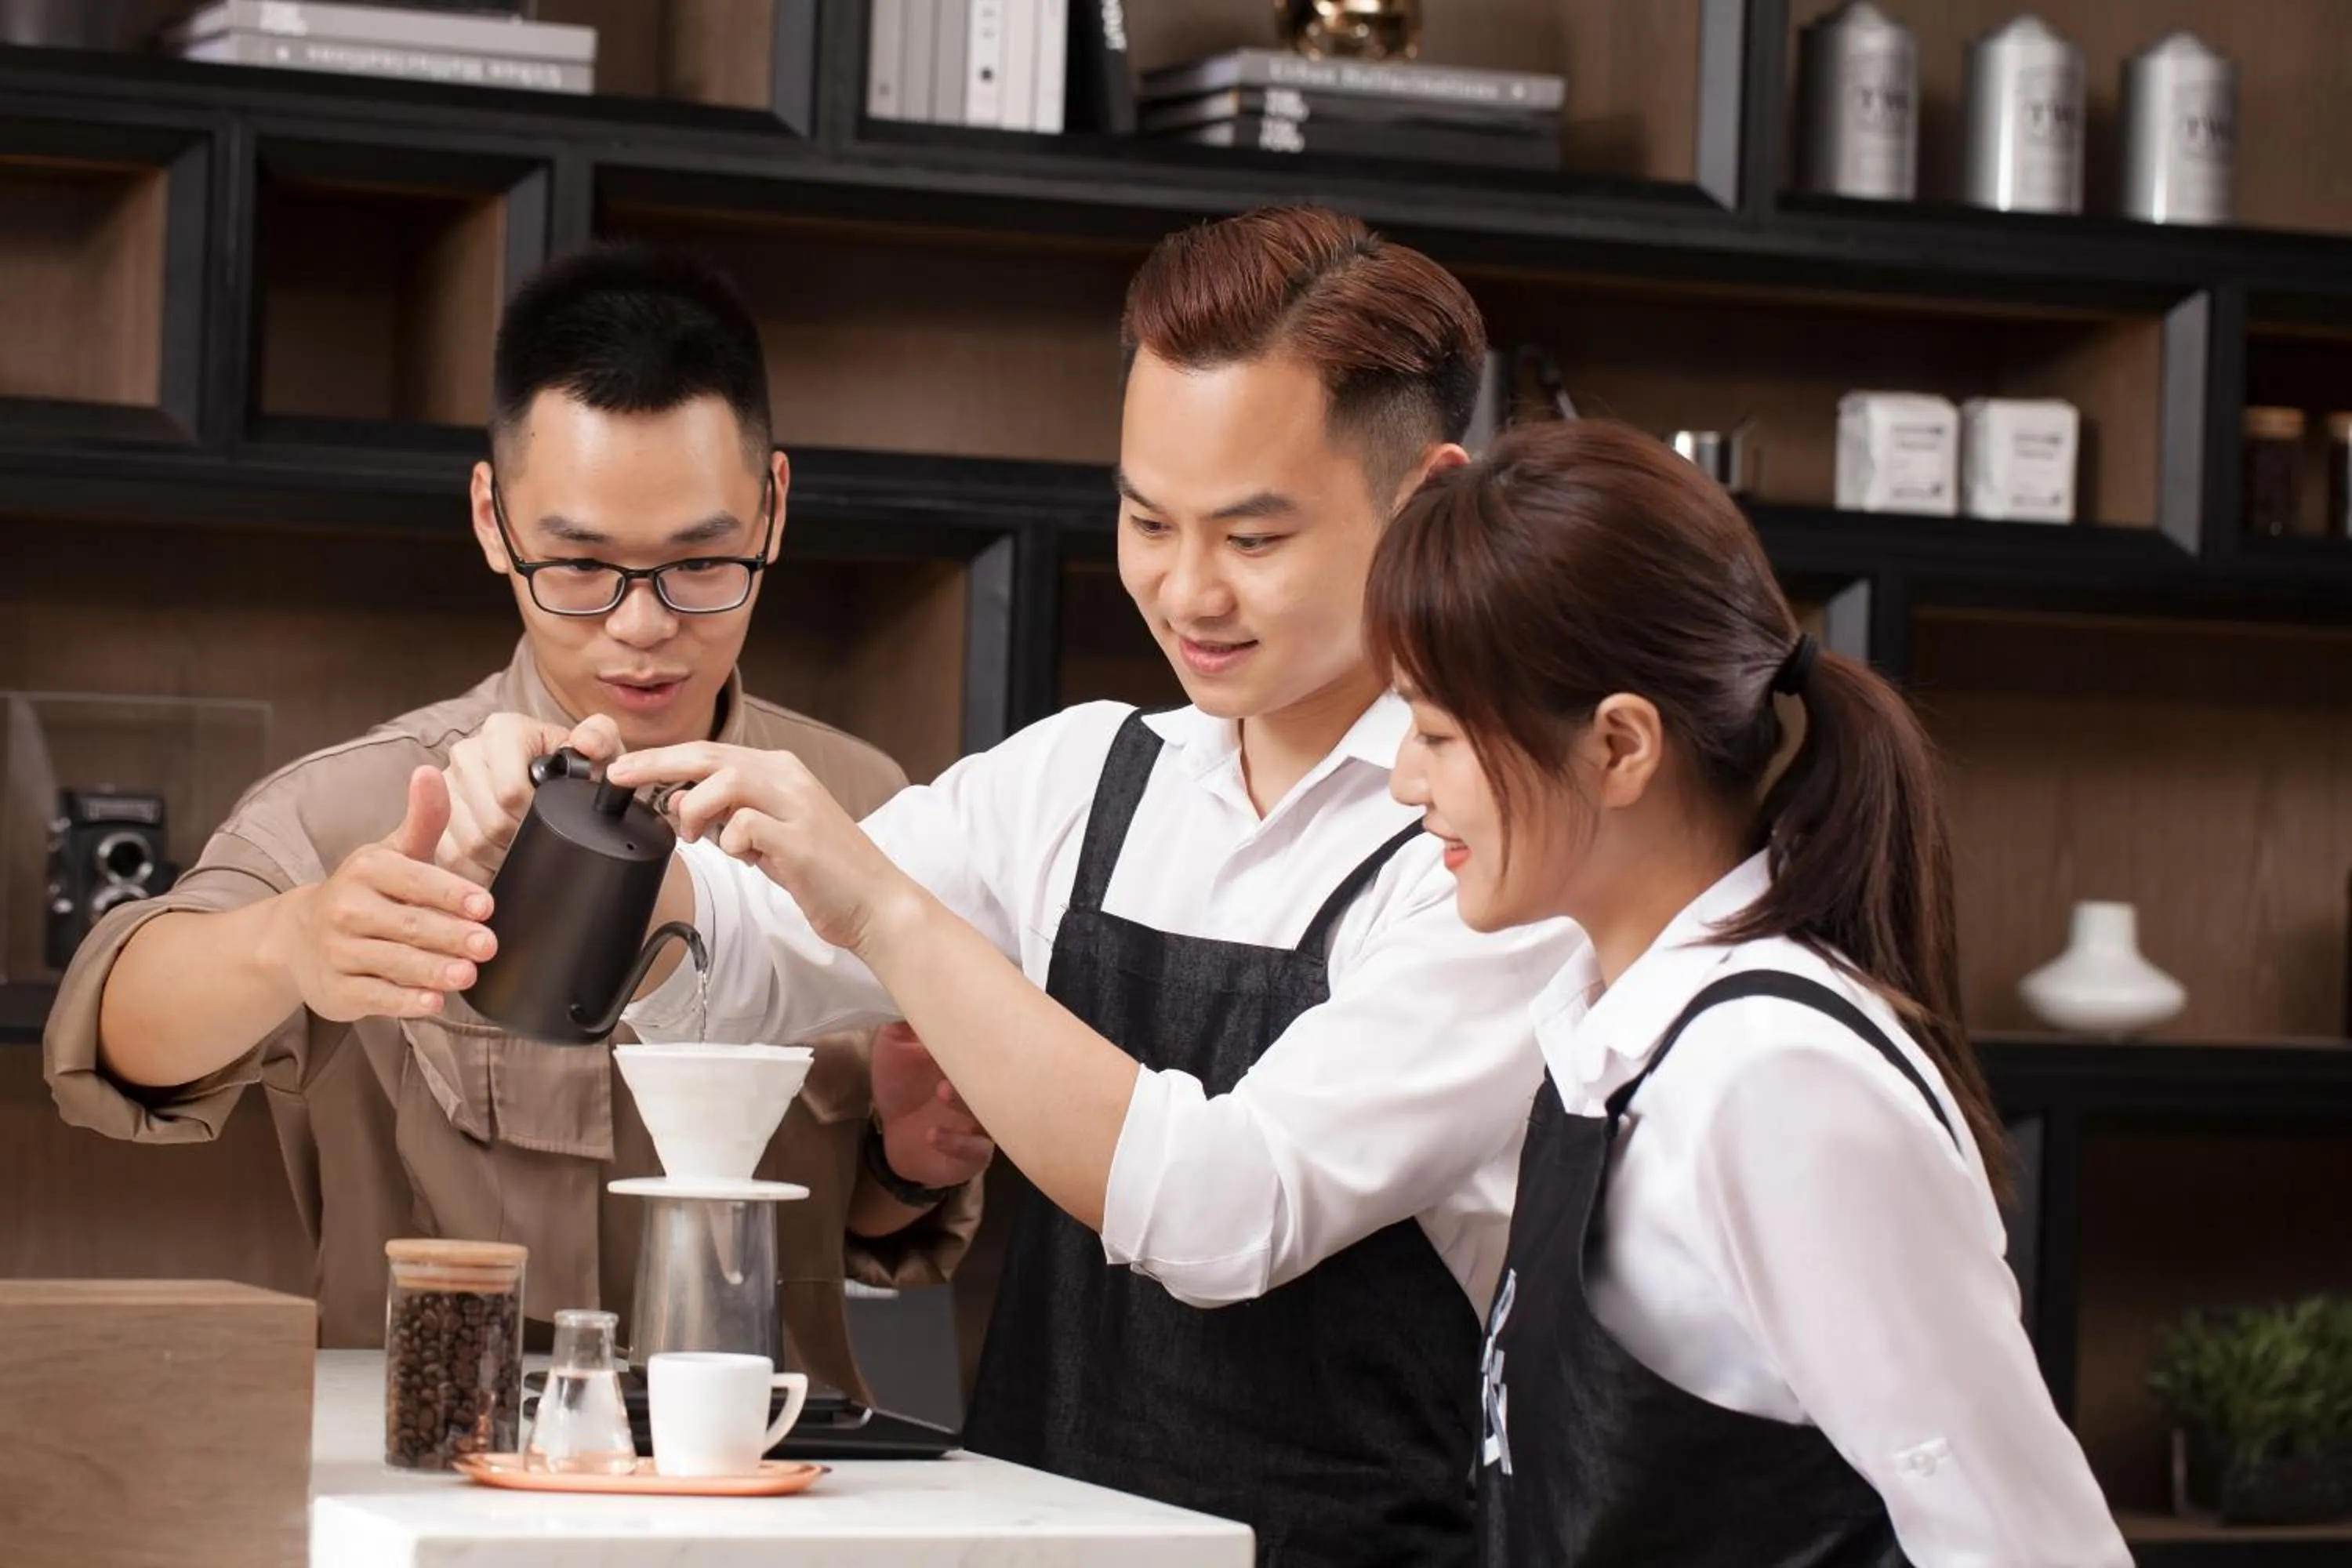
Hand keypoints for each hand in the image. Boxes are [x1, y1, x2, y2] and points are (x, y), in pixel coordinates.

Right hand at [265, 766, 497, 1022]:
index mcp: (368, 870)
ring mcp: (340, 952)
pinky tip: (432, 1002)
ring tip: (467, 974)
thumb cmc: (364, 892)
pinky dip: (405, 1001)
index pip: (414, 880)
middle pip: (409, 924)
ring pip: (394, 962)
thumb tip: (430, 772)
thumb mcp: (393, 853)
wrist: (296, 939)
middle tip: (488, 945)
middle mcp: (349, 909)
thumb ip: (423, 819)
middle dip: (451, 935)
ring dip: (433, 970)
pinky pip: (376, 996)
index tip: (485, 905)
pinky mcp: (338, 990)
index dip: (450, 893)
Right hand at [439, 711, 623, 885]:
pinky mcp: (429, 817)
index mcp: (502, 732)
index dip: (535, 819)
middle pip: (490, 822)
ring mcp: (444, 785)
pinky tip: (498, 867)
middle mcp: (466, 754)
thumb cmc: (574, 769)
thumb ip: (600, 737)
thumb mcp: (597, 750)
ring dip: (500, 860)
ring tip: (522, 857)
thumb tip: (585, 743)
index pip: (509, 791)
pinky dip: (476, 872)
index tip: (551, 825)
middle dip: (520, 843)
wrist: (551, 781)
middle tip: (540, 848)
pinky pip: (449, 856)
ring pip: (469, 843)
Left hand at [604, 743, 921, 953]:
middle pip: (710, 756)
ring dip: (695, 808)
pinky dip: (731, 841)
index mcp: (781, 771)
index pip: (710, 753)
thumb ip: (728, 816)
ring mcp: (797, 806)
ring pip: (726, 780)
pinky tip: (742, 858)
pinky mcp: (801, 840)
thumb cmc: (821, 871)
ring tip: (694, 836)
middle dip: (657, 764)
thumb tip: (679, 802)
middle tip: (620, 778)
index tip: (624, 771)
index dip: (662, 759)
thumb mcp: (767, 836)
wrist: (875, 903)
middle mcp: (789, 779)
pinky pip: (747, 826)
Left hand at [871, 1022, 992, 1190]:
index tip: (974, 1015)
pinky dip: (957, 1142)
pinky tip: (933, 1134)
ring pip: (992, 1113)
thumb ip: (906, 1020)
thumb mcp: (894, 1046)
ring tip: (942, 1091)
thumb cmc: (900, 1086)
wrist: (893, 1135)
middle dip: (985, 1065)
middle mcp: (983, 1088)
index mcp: (969, 1058)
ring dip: (968, 1103)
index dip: (985, 1028)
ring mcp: (983, 1121)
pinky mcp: (974, 1153)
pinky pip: (976, 1150)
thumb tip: (917, 984)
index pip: (989, 1040)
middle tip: (959, 1056)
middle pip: (1000, 1076)